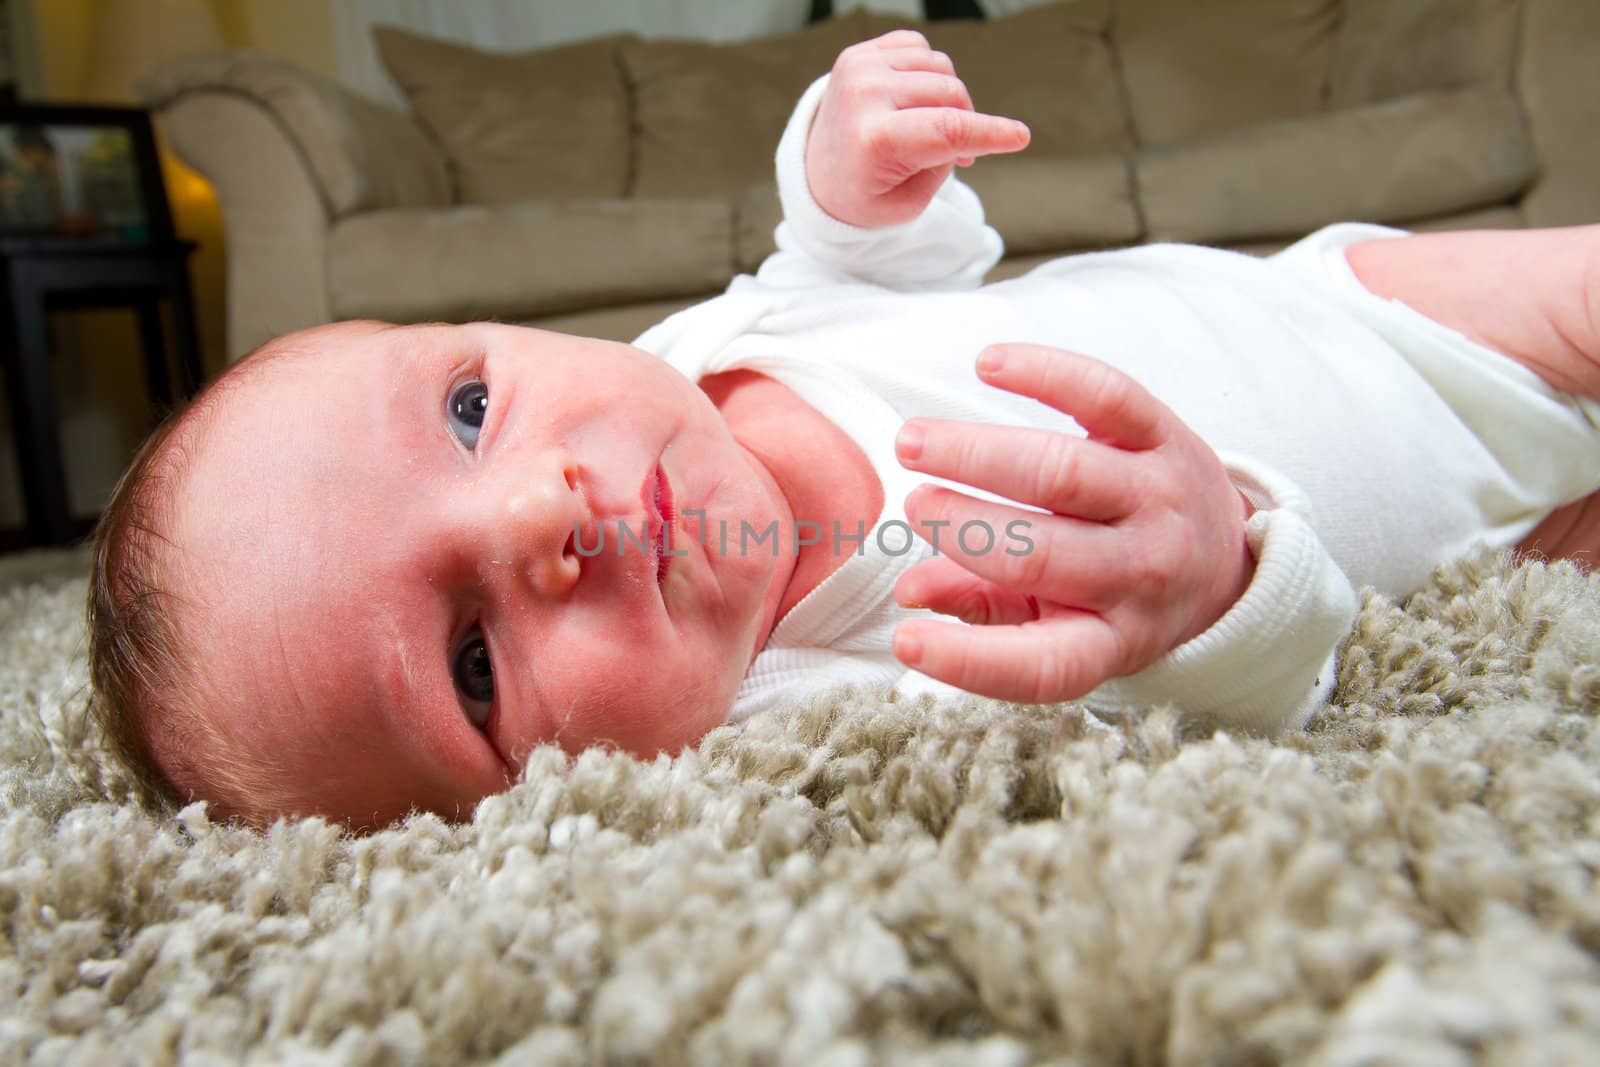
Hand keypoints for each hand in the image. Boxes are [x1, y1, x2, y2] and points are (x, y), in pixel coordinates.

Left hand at [806, 30, 1029, 228]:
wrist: (818, 175)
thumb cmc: (865, 195)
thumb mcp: (908, 202)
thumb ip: (943, 162)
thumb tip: (970, 122)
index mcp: (873, 139)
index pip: (947, 128)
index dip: (990, 132)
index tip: (1020, 137)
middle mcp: (864, 94)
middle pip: (952, 95)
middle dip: (965, 125)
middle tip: (952, 155)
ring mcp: (859, 67)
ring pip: (941, 68)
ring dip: (946, 100)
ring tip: (925, 128)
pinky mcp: (860, 53)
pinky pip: (921, 49)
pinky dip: (926, 75)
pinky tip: (910, 101)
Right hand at [891, 343, 1257, 703]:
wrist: (1222, 560)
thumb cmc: (1114, 596)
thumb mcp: (1057, 624)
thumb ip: (981, 607)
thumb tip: (911, 592)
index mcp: (1110, 639)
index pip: (1043, 666)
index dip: (969, 660)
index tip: (905, 641)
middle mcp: (1142, 574)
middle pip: (1039, 554)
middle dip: (961, 526)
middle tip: (913, 506)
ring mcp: (1159, 501)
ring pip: (1061, 474)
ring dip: (975, 454)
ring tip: (914, 443)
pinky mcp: (1165, 434)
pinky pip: (1104, 396)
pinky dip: (1044, 373)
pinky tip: (988, 365)